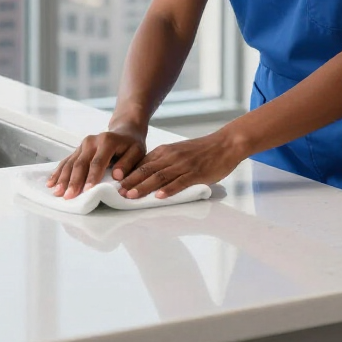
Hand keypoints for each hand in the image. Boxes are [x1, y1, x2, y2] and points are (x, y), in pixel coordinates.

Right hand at [46, 122, 145, 198]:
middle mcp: (92, 141)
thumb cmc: (131, 144)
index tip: (87, 192)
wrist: (124, 130)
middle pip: (80, 164)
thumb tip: (117, 176)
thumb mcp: (137, 151)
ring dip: (62, 178)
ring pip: (70, 163)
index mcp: (107, 141)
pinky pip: (66, 161)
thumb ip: (128, 163)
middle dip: (73, 181)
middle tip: (68, 197)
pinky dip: (58, 172)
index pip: (97, 162)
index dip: (91, 178)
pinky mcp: (78, 149)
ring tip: (56, 192)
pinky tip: (51, 183)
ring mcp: (82, 145)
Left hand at [117, 130, 245, 199]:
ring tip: (131, 196)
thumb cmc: (202, 151)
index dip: (128, 175)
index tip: (116, 184)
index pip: (142, 163)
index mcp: (166, 151)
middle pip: (147, 170)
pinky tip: (160, 197)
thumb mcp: (179, 151)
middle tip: (118, 193)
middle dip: (131, 182)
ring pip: (160, 177)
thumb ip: (164, 161)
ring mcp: (184, 165)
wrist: (225, 144)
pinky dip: (169, 190)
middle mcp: (171, 156)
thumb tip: (146, 174)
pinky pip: (180, 182)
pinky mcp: (196, 173)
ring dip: (144, 187)